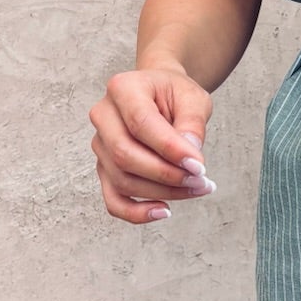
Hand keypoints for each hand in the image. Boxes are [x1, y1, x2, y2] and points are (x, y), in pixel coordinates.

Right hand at [89, 68, 215, 224]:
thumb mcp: (193, 98)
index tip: (199, 166)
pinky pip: (113, 200)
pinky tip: (164, 211)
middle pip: (125, 155)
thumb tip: (191, 159)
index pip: (141, 123)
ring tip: (196, 189)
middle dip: (166, 174)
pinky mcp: (104, 168)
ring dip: (162, 193)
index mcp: (122, 88)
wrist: (161, 95)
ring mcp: (100, 144)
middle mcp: (103, 115)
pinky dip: (136, 213)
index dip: (170, 149)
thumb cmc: (175, 94)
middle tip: (201, 180)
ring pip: (122, 180)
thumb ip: (193, 124)